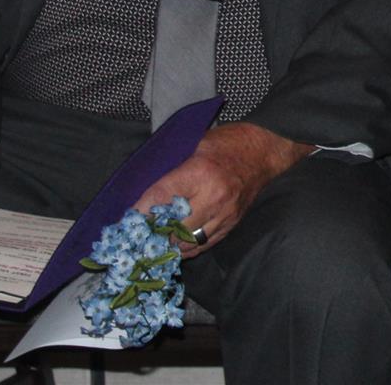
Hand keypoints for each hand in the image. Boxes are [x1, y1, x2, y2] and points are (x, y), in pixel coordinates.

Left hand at [133, 122, 310, 255]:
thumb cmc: (228, 143)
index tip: (124, 220)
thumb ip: (172, 168)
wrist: (266, 151)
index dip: (139, 211)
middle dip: (152, 233)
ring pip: (188, 242)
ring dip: (168, 244)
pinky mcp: (232, 224)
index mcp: (200, 171)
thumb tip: (143, 190)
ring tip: (154, 243)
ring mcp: (225, 214)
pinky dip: (187, 247)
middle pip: (172, 227)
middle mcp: (213, 196)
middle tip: (137, 235)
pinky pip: (204, 244)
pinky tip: (176, 244)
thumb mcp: (195, 144)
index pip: (161, 197)